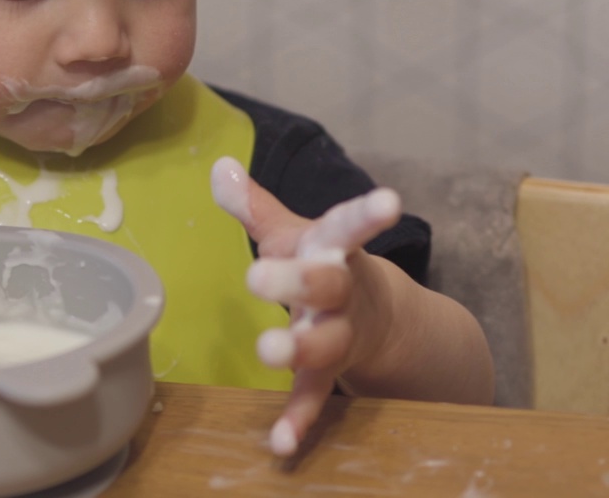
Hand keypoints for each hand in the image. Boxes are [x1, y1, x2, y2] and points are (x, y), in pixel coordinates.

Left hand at [210, 157, 400, 456]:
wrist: (381, 318)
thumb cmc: (325, 263)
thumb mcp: (295, 231)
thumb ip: (256, 206)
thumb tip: (218, 164)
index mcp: (335, 249)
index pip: (350, 226)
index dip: (368, 214)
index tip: (390, 202)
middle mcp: (343, 291)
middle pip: (327, 284)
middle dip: (298, 280)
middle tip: (258, 275)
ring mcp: (340, 334)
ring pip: (323, 344)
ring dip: (296, 348)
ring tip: (267, 351)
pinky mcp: (329, 372)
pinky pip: (313, 397)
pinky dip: (298, 419)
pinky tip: (280, 444)